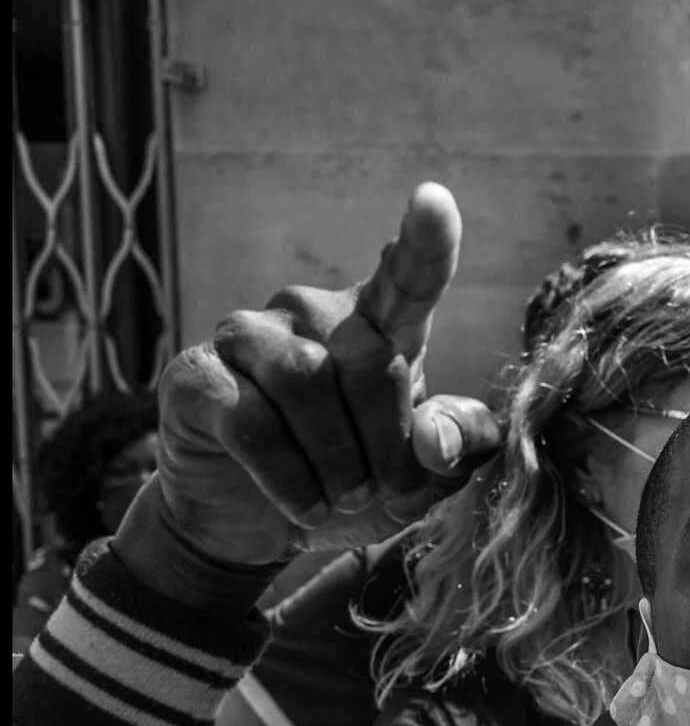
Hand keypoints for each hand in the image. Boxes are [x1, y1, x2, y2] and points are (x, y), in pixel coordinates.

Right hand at [151, 182, 500, 568]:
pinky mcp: (196, 376)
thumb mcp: (421, 478)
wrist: (256, 527)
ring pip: (307, 384)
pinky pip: (252, 422)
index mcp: (377, 328)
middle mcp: (310, 315)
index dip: (426, 243)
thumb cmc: (350, 488)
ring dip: (338, 462)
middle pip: (370, 360)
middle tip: (387, 494)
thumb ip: (456, 447)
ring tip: (342, 500)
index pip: (407, 280)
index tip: (436, 199)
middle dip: (390, 444)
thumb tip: (435, 439)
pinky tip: (303, 509)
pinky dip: (289, 479)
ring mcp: (246, 337)